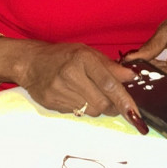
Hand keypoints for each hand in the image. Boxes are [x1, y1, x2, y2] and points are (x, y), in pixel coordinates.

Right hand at [16, 40, 147, 131]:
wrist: (31, 63)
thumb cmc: (63, 56)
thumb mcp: (88, 54)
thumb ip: (111, 67)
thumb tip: (132, 77)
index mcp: (82, 58)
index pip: (109, 83)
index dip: (124, 100)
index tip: (135, 114)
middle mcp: (70, 74)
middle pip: (102, 103)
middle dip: (112, 106)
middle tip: (112, 101)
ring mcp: (59, 90)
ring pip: (90, 111)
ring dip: (97, 107)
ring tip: (90, 95)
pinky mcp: (52, 103)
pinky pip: (77, 114)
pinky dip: (82, 109)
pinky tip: (75, 97)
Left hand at [125, 4, 166, 81]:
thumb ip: (152, 45)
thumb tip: (132, 59)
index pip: (164, 78)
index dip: (148, 75)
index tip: (136, 67)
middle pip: (165, 79)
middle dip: (149, 71)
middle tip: (140, 59)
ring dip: (157, 70)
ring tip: (152, 56)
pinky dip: (166, 69)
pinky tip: (162, 59)